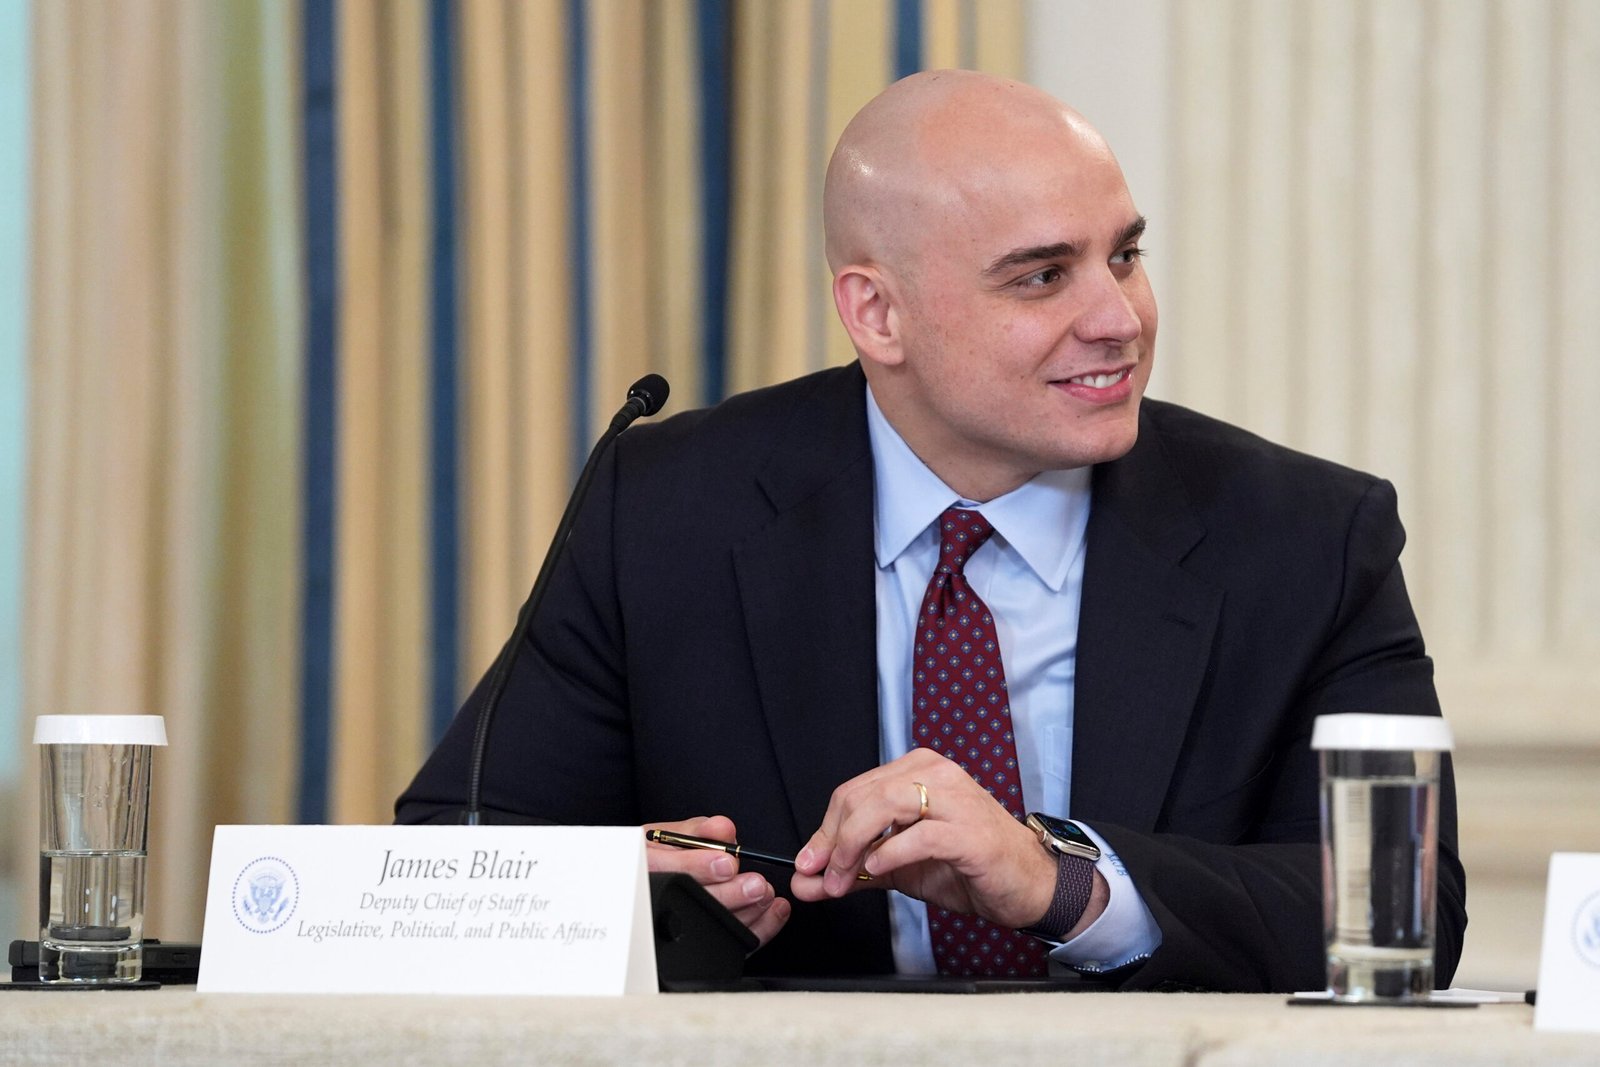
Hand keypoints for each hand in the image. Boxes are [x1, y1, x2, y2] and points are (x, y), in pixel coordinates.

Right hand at [642, 815, 790, 946]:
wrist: (644, 879)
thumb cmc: (657, 855)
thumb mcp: (669, 836)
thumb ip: (698, 831)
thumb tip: (723, 830)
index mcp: (644, 868)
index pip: (666, 870)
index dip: (698, 867)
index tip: (726, 862)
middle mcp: (656, 899)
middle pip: (689, 904)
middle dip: (728, 894)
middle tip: (755, 885)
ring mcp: (677, 925)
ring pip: (710, 928)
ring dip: (746, 912)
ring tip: (765, 894)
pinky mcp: (700, 943)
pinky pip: (729, 944)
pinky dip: (758, 928)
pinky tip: (773, 912)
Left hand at [790, 749, 1058, 929]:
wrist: (1026, 885)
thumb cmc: (967, 867)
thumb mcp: (899, 867)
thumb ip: (854, 869)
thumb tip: (806, 880)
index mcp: (917, 771)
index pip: (853, 792)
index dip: (824, 830)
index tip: (808, 864)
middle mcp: (935, 774)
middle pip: (861, 797)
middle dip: (831, 841)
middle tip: (819, 878)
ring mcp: (954, 798)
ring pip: (883, 807)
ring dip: (852, 848)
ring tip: (842, 880)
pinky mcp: (968, 830)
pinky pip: (917, 836)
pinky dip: (888, 854)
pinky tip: (876, 869)